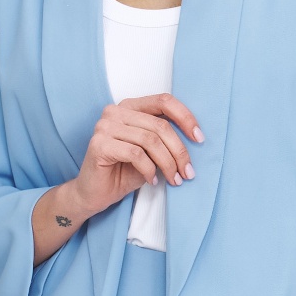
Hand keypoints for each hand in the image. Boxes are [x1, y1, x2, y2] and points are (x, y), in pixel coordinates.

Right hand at [69, 93, 204, 216]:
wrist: (95, 194)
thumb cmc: (124, 171)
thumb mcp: (152, 152)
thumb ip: (166, 139)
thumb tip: (195, 136)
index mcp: (130, 106)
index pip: (164, 101)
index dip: (185, 118)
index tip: (199, 138)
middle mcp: (115, 111)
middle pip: (160, 126)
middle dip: (179, 151)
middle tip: (188, 172)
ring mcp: (105, 126)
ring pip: (150, 140)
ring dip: (167, 164)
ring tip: (174, 179)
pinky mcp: (99, 144)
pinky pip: (135, 154)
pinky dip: (149, 169)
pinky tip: (152, 180)